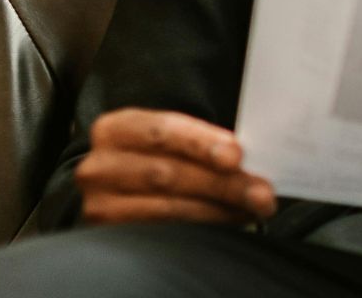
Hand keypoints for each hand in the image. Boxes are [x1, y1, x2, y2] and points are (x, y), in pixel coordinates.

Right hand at [75, 108, 277, 226]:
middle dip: (222, 183)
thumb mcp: (165, 139)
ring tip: (253, 208)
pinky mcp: (108, 234)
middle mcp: (101, 164)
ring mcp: (100, 203)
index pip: (162, 131)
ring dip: (219, 209)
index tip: (236, 155)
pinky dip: (202, 225)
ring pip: (168, 207)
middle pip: (168, 173)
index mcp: (116, 128)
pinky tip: (228, 219)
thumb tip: (247, 158)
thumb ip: (197, 142)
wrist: (112, 188)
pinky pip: (163, 231)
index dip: (201, 142)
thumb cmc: (151, 158)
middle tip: (261, 192)